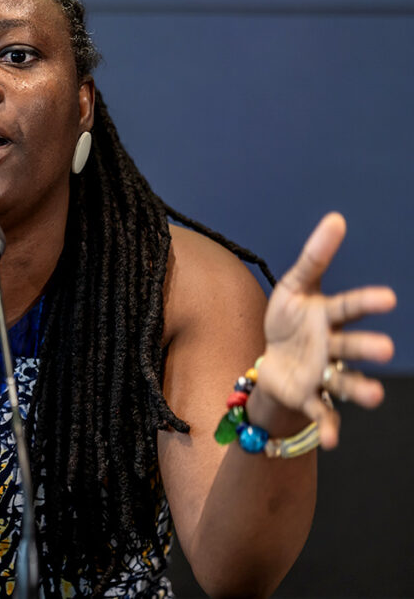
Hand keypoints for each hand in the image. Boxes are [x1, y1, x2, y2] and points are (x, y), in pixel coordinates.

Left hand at [259, 212, 395, 448]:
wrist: (272, 361)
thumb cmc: (289, 321)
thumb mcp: (295, 287)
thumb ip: (315, 257)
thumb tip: (336, 218)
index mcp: (329, 317)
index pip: (349, 307)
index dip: (366, 302)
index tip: (388, 298)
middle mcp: (332, 347)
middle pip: (351, 346)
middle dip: (366, 347)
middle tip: (385, 349)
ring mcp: (323, 375)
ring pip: (345, 383)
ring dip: (361, 389)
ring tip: (375, 396)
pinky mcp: (309, 398)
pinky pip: (321, 414)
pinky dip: (328, 428)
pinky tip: (331, 442)